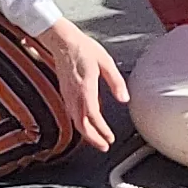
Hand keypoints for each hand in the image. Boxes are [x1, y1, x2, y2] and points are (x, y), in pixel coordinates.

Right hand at [32, 19, 125, 148]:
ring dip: (86, 133)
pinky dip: (80, 123)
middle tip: (104, 146)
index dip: (101, 130)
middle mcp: (74, 94)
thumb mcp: (105, 62)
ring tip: (97, 139)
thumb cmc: (83, 49)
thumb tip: (124, 98)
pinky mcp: (65, 92)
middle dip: (93, 139)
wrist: (62, 41)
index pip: (92, 116)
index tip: (109, 138)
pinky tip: (86, 124)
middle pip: (81, 124)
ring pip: (75, 121)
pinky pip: (72, 113)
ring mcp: (67, 94)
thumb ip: (116, 82)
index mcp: (85, 87)